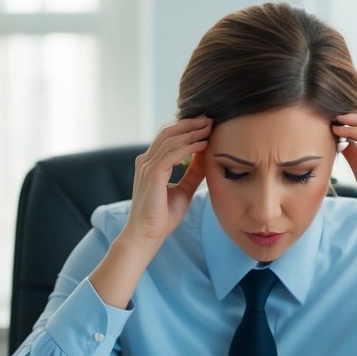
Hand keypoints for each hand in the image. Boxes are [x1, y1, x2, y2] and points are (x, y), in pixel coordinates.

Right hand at [121, 116, 210, 253]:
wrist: (147, 236)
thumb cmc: (162, 217)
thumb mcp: (183, 190)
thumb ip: (192, 173)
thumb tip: (206, 157)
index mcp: (150, 163)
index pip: (168, 137)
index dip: (187, 128)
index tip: (207, 125)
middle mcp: (146, 161)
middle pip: (169, 132)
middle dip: (190, 124)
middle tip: (210, 119)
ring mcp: (147, 166)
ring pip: (171, 139)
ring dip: (192, 132)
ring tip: (210, 128)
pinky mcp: (152, 174)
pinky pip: (173, 154)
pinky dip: (189, 147)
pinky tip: (203, 144)